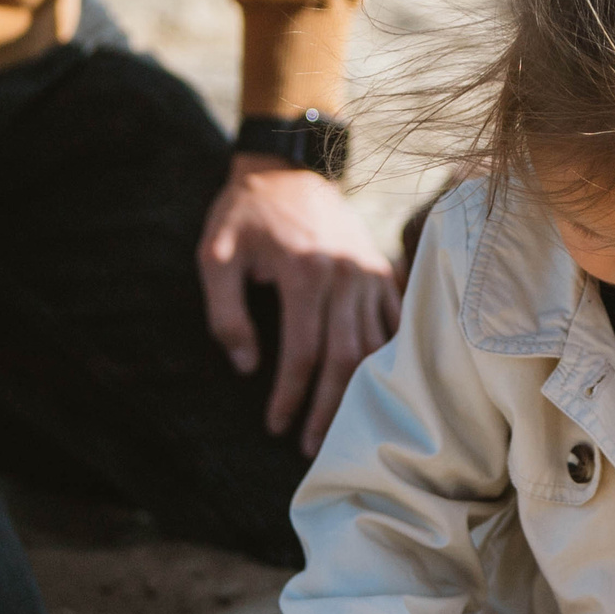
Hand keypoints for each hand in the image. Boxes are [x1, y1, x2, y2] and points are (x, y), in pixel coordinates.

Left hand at [199, 154, 399, 454]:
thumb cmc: (245, 213)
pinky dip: (392, 359)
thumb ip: (225, 312)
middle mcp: (345, 275)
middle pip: (345, 359)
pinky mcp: (383, 271)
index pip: (302, 353)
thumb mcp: (216, 255)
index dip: (290, 396)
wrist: (288, 166)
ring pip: (377, 347)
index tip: (276, 426)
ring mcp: (370, 273)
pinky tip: (381, 389)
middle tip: (311, 447)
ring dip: (361, 393)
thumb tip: (246, 364)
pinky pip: (397, 324)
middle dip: (329, 409)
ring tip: (345, 428)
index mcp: (304, 273)